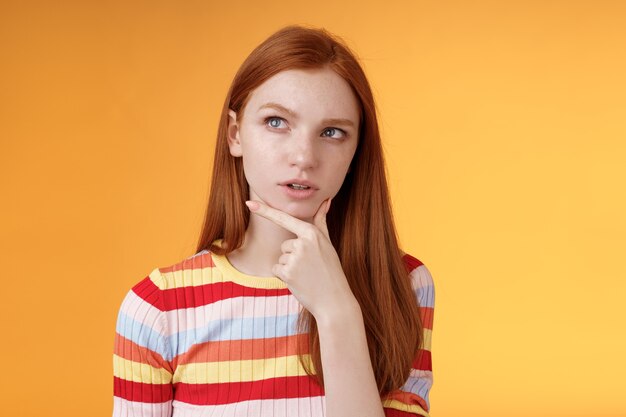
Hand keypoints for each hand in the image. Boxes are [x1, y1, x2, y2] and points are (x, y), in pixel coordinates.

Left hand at [245, 197, 357, 322]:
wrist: (334, 300)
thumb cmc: (331, 270)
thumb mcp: (327, 243)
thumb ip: (321, 221)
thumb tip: (327, 200)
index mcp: (312, 233)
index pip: (285, 219)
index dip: (265, 211)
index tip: (249, 203)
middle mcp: (302, 243)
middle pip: (284, 245)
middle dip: (293, 256)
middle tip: (311, 267)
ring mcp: (295, 258)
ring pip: (280, 258)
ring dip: (289, 268)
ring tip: (307, 275)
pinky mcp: (287, 273)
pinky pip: (276, 269)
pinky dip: (284, 276)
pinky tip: (299, 281)